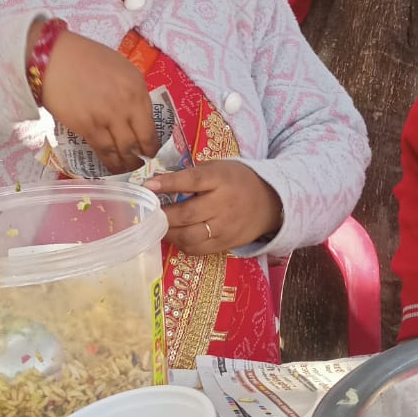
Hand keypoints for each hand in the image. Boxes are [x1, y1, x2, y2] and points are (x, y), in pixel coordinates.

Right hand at [35, 26, 157, 173]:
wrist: (53, 59)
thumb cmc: (85, 58)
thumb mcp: (120, 69)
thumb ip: (131, 92)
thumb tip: (135, 115)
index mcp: (137, 87)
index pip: (152, 123)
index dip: (153, 141)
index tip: (151, 149)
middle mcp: (127, 103)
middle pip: (141, 139)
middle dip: (144, 156)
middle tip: (142, 163)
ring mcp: (108, 117)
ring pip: (124, 149)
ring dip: (128, 163)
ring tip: (128, 168)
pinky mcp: (88, 126)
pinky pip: (104, 150)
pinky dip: (110, 162)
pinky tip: (113, 167)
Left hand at [145, 162, 282, 254]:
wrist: (270, 203)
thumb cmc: (237, 180)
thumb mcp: (219, 167)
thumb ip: (192, 174)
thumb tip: (158, 182)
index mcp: (221, 179)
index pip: (193, 180)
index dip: (169, 183)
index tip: (148, 186)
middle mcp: (223, 205)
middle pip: (187, 214)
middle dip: (163, 215)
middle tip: (147, 213)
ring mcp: (225, 228)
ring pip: (189, 236)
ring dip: (168, 233)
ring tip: (157, 227)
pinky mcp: (225, 244)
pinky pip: (197, 249)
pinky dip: (181, 244)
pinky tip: (174, 236)